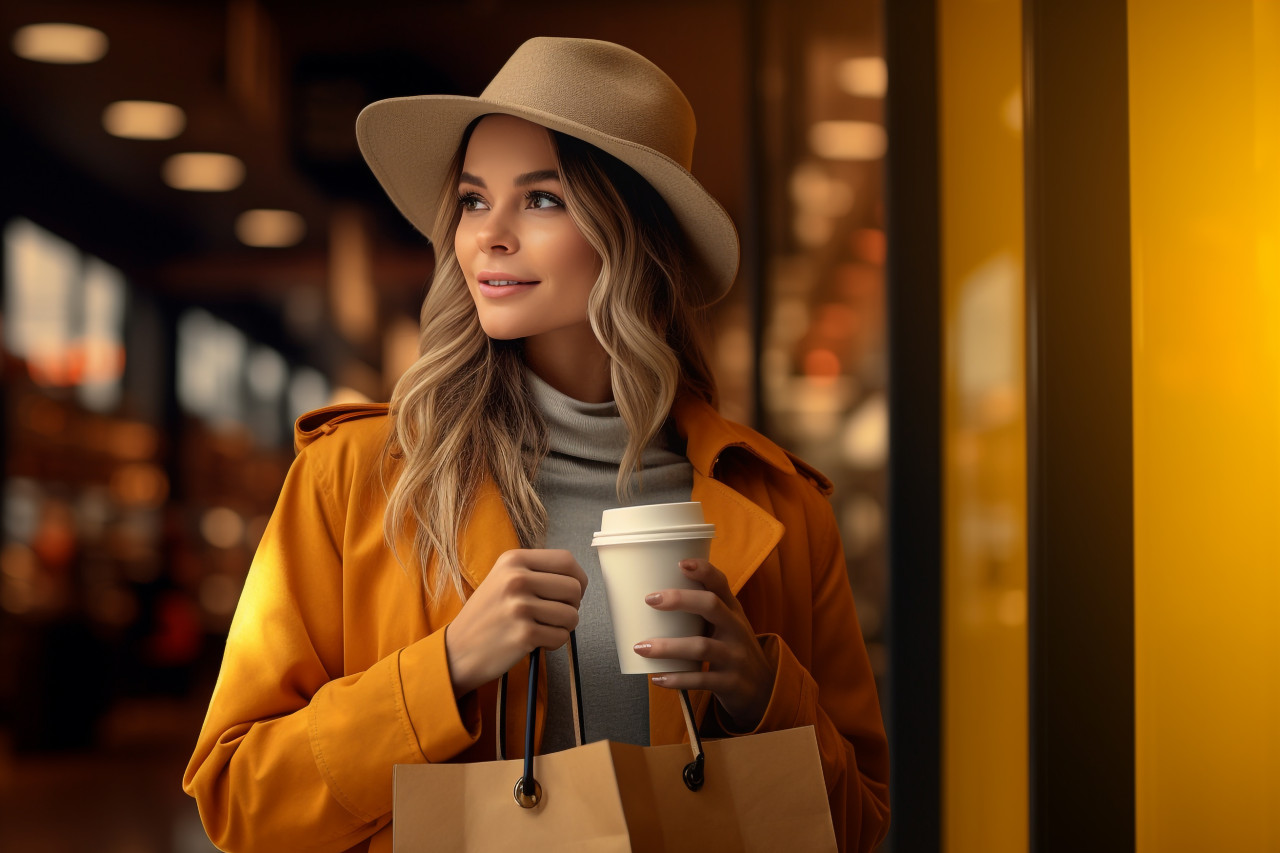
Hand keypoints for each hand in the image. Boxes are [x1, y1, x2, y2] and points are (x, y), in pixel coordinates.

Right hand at [444, 549, 587, 696]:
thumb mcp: (503, 579)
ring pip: (571, 615)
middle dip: (572, 606)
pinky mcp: (523, 634)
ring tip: (543, 628)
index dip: (578, 578)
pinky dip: (554, 643)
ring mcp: (519, 607)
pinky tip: (535, 642)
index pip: (567, 561)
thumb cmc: (487, 615)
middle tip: (555, 615)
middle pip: (574, 588)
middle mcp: (516, 579)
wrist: (457, 650)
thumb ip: (536, 572)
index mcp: (513, 560)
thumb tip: (578, 580)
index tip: (572, 593)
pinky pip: (561, 637)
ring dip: (564, 627)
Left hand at [633, 558, 775, 730]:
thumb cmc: (733, 648)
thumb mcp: (727, 624)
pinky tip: (658, 678)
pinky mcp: (730, 682)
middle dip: (680, 599)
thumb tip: (655, 596)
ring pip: (701, 646)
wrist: (763, 688)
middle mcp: (736, 629)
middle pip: (711, 606)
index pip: (721, 583)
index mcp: (733, 610)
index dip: (703, 570)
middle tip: (650, 599)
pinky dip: (677, 678)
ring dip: (668, 647)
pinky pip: (701, 679)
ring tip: (641, 647)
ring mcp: (734, 656)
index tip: (680, 563)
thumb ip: (703, 610)